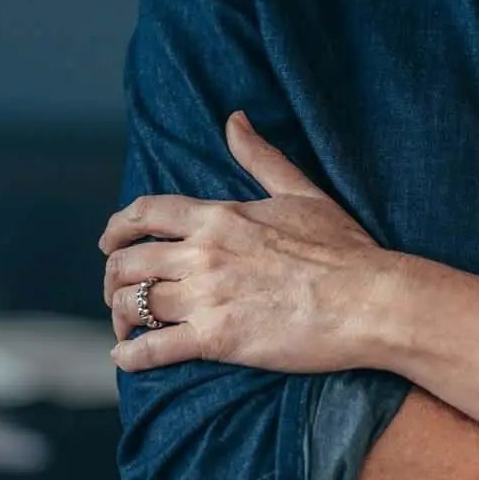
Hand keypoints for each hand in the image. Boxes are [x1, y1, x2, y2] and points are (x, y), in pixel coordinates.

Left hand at [101, 111, 389, 374]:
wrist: (368, 299)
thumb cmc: (343, 248)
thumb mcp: (301, 192)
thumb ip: (261, 157)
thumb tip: (234, 120)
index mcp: (220, 216)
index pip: (147, 213)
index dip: (118, 227)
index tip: (109, 242)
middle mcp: (204, 253)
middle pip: (129, 261)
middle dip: (112, 277)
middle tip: (116, 292)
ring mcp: (207, 297)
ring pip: (134, 303)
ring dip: (120, 317)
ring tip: (124, 329)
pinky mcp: (217, 339)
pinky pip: (153, 349)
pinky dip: (131, 356)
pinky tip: (127, 359)